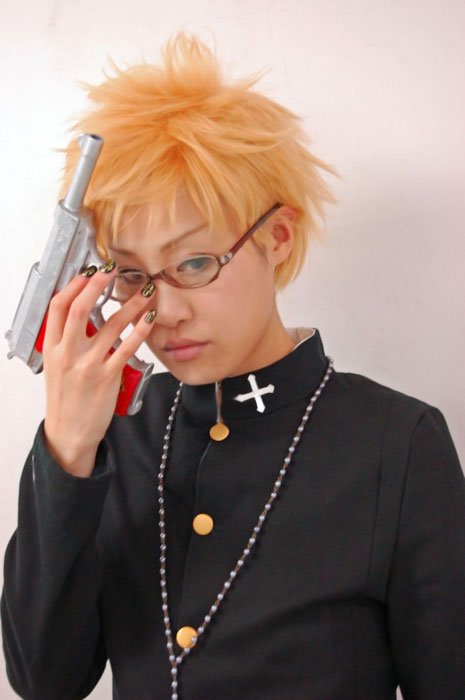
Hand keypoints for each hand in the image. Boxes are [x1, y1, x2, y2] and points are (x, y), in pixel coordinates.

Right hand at [43, 264, 155, 476]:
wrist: (69, 433)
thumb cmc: (66, 399)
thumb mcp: (56, 367)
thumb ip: (67, 341)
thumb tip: (84, 314)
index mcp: (52, 348)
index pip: (58, 307)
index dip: (73, 286)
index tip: (88, 272)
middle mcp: (67, 354)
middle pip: (80, 309)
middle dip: (97, 285)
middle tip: (113, 269)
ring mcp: (87, 365)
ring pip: (110, 325)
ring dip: (130, 304)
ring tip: (145, 291)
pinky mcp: (108, 377)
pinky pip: (127, 347)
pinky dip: (140, 330)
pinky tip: (149, 318)